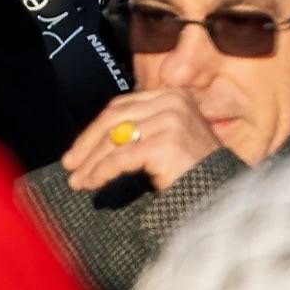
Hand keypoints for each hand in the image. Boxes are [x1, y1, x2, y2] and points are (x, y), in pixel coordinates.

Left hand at [59, 88, 229, 194]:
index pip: (122, 106)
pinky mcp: (166, 142)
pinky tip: (91, 184)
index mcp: (172, 95)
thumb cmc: (193, 172)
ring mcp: (171, 119)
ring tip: (77, 181)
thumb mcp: (166, 140)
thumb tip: (97, 139)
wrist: (221, 194)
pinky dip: (101, 172)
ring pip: (115, 138)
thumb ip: (141, 130)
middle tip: (68, 164)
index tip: (78, 151)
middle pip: (115, 117)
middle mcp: (173, 101)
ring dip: (91, 161)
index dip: (95, 128)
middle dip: (87, 143)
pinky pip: (122, 157)